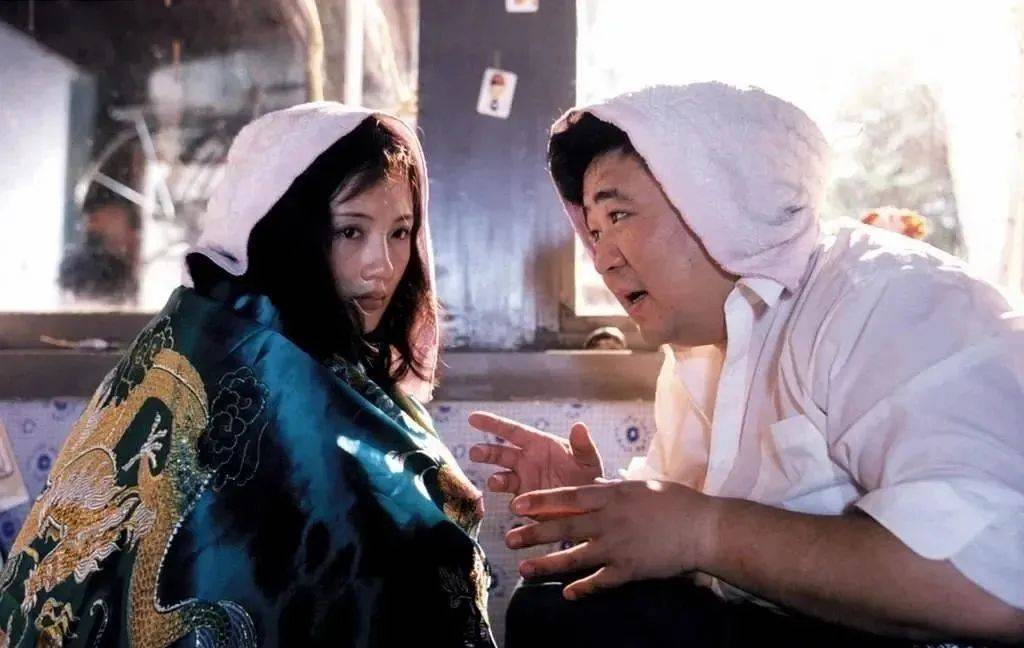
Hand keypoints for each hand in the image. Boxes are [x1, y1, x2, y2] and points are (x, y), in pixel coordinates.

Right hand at [468, 411, 602, 496]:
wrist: (592, 507)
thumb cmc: (589, 476)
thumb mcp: (588, 460)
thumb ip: (582, 445)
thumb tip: (579, 425)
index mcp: (539, 444)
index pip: (512, 431)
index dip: (492, 424)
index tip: (472, 418)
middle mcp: (527, 461)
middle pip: (500, 453)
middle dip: (486, 452)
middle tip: (475, 453)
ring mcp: (524, 482)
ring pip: (502, 478)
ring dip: (496, 479)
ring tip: (495, 482)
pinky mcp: (526, 503)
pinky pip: (513, 501)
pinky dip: (511, 503)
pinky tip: (515, 505)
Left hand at [505, 480, 717, 599]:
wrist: (705, 527)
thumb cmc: (676, 501)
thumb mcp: (640, 485)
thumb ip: (613, 489)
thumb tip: (593, 483)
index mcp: (612, 495)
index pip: (568, 497)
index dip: (540, 501)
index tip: (517, 504)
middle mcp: (610, 520)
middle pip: (564, 527)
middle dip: (533, 533)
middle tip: (509, 538)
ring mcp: (619, 546)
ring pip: (575, 557)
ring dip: (547, 564)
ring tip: (524, 568)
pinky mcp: (630, 569)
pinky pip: (601, 581)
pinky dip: (583, 589)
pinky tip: (568, 595)